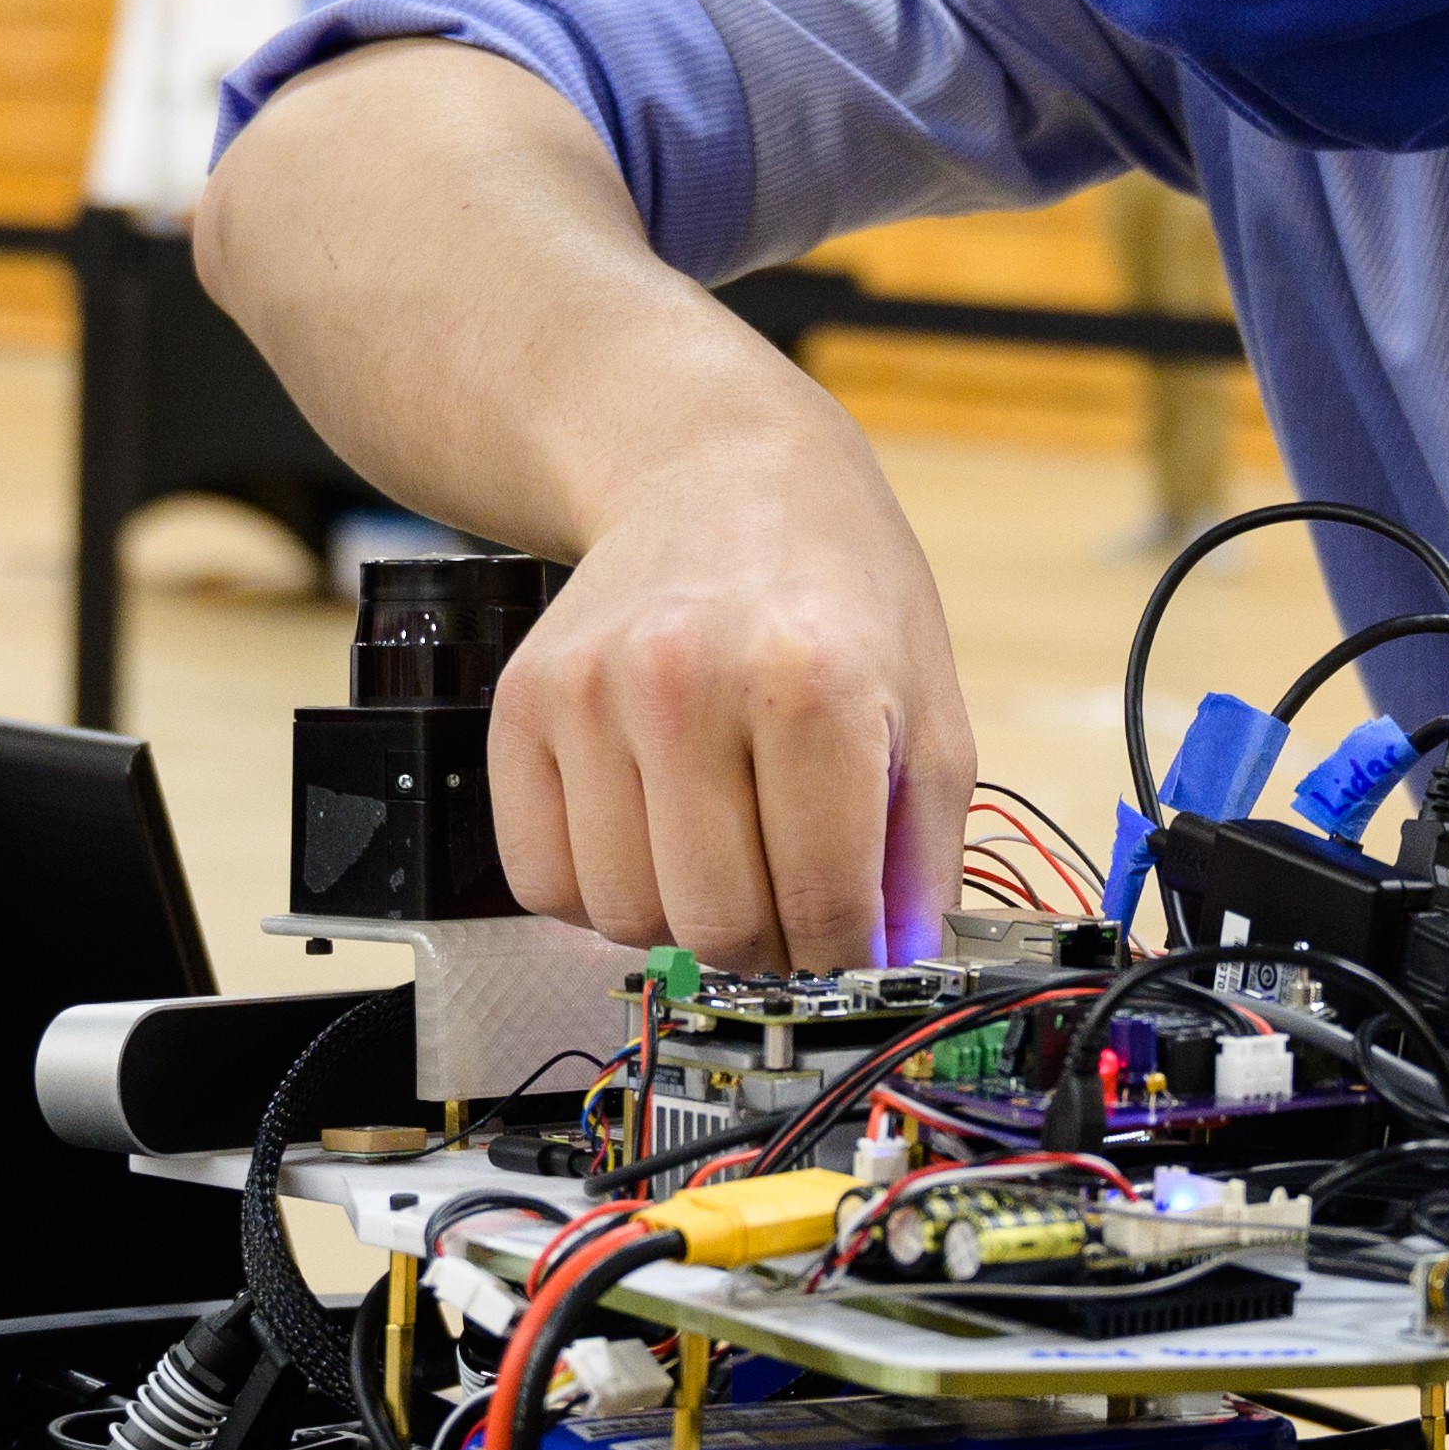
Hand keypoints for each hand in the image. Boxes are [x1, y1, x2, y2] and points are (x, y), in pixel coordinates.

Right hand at [486, 404, 969, 970]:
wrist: (714, 472)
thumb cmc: (834, 593)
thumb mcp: (927, 709)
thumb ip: (920, 858)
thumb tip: (892, 978)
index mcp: (815, 682)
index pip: (823, 904)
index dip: (843, 957)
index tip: (846, 950)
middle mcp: (689, 680)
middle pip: (716, 927)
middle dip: (765, 947)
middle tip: (786, 908)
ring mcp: (592, 692)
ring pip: (623, 916)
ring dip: (677, 919)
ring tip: (719, 852)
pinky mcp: (521, 706)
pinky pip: (541, 880)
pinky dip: (597, 891)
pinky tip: (648, 834)